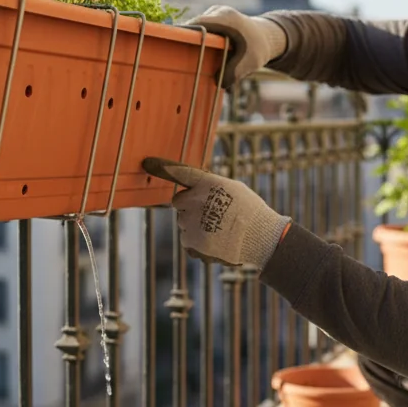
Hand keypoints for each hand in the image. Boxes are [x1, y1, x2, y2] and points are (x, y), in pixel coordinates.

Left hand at [142, 157, 290, 268]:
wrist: (260, 238)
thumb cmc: (250, 212)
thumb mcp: (232, 189)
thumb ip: (208, 188)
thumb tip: (194, 193)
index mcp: (205, 182)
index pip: (180, 171)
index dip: (162, 166)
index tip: (147, 162)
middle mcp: (193, 199)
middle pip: (179, 202)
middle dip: (190, 207)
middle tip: (213, 215)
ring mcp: (189, 221)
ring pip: (184, 223)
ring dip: (196, 227)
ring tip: (221, 231)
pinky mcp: (189, 241)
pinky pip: (188, 241)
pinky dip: (199, 243)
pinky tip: (217, 242)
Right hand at [180, 5, 287, 89]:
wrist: (266, 37)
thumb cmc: (258, 49)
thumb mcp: (250, 63)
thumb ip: (235, 73)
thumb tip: (218, 84)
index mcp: (227, 19)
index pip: (199, 22)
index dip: (185, 32)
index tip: (172, 44)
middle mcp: (219, 11)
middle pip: (194, 24)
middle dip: (185, 38)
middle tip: (174, 54)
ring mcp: (215, 12)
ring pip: (196, 25)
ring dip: (192, 39)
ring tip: (185, 55)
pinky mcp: (213, 17)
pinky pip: (199, 26)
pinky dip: (196, 37)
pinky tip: (194, 51)